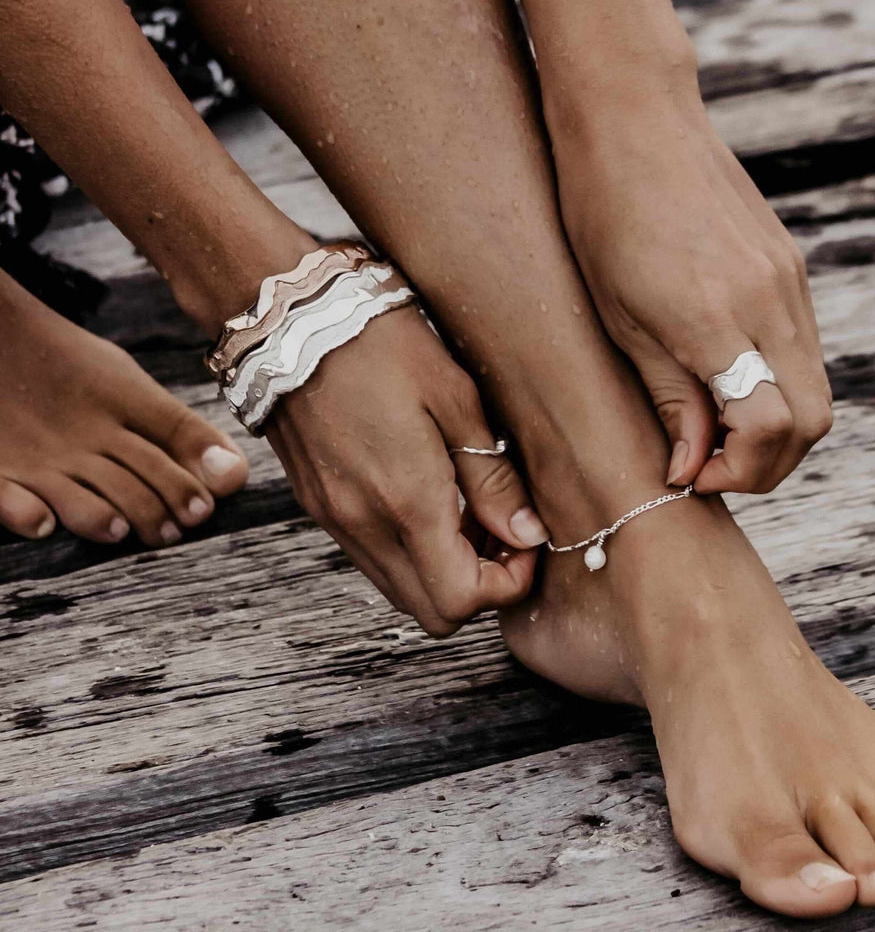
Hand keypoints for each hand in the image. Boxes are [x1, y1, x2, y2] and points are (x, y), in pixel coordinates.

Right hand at [266, 306, 547, 635]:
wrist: (291, 319)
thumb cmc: (381, 344)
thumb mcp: (456, 399)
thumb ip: (492, 479)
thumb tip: (526, 534)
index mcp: (407, 501)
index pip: (462, 601)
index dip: (507, 584)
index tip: (526, 540)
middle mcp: (365, 526)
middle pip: (432, 612)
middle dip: (480, 588)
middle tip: (504, 533)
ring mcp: (336, 521)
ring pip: (402, 591)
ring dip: (444, 571)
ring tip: (470, 513)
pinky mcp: (319, 506)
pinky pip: (374, 559)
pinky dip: (410, 551)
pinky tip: (430, 500)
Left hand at [559, 98, 832, 493]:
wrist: (633, 120)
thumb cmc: (601, 216)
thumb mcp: (619, 319)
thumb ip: (669, 396)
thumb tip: (691, 467)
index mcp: (717, 318)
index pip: (770, 429)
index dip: (739, 471)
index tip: (694, 473)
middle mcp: (771, 302)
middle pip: (812, 421)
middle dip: (768, 463)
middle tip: (709, 464)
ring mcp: (789, 281)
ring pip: (815, 387)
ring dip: (777, 427)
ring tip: (713, 427)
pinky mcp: (790, 265)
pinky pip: (804, 347)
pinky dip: (779, 384)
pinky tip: (727, 379)